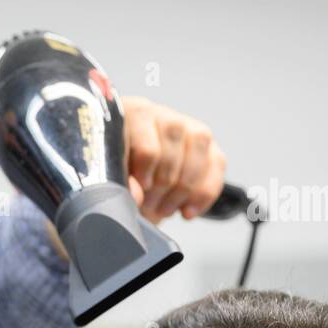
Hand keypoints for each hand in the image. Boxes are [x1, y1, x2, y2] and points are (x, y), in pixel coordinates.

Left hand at [121, 96, 226, 222]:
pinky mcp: (207, 145)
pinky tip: (188, 211)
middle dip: (164, 183)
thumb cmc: (115, 176)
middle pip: (174, 144)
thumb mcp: (111, 179)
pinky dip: (205, 193)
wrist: (128, 184)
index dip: (146, 172)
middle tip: (151, 206)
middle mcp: (160, 115)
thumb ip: (119, 184)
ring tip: (165, 210)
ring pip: (199, 148)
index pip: (147, 144)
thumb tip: (136, 194)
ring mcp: (187, 127)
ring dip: (185, 188)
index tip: (141, 190)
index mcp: (130, 117)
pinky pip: (217, 164)